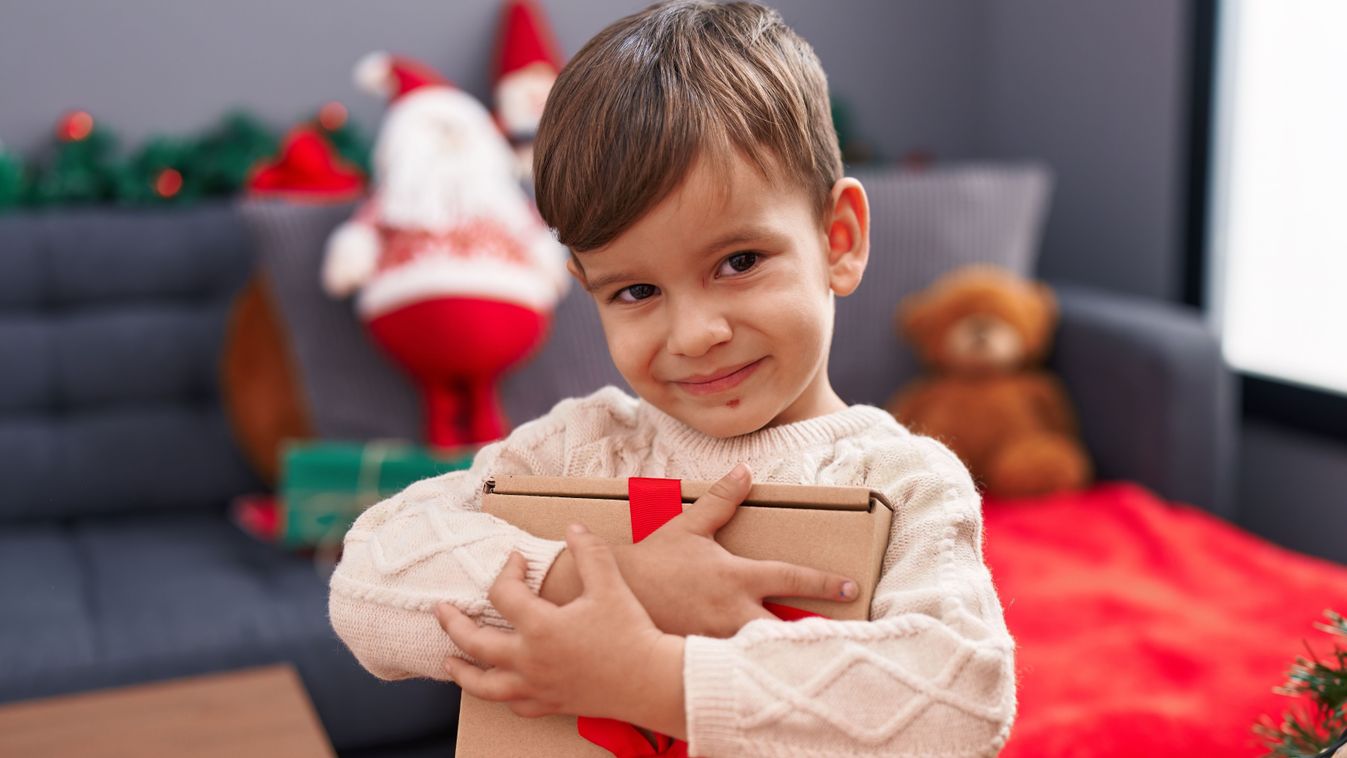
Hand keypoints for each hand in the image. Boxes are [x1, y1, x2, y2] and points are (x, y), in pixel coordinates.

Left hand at [436, 525, 686, 736]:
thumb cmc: (631, 633)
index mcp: (539, 627)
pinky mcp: (551, 704)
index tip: (517, 559)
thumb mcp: (610, 586)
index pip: (503, 593)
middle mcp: (529, 660)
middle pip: (475, 644)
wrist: (652, 681)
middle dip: (453, 624)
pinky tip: (499, 688)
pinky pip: (515, 704)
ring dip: (463, 672)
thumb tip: (573, 527)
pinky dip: (501, 695)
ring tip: (449, 662)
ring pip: (485, 685)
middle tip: (442, 610)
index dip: (507, 570)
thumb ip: (590, 553)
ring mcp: (537, 686)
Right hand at [540, 463, 858, 637]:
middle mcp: (733, 610)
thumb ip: (722, 500)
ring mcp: (718, 636)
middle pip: (786, 627)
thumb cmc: (654, 558)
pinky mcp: (702, 652)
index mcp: (736, 576)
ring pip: (761, 649)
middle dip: (812, 633)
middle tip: (839, 636)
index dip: (824, 581)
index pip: (791, 577)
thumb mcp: (688, 524)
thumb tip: (745, 471)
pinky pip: (732, 662)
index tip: (850, 586)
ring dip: (781, 650)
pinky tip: (760, 672)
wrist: (613, 591)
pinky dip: (748, 665)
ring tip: (808, 656)